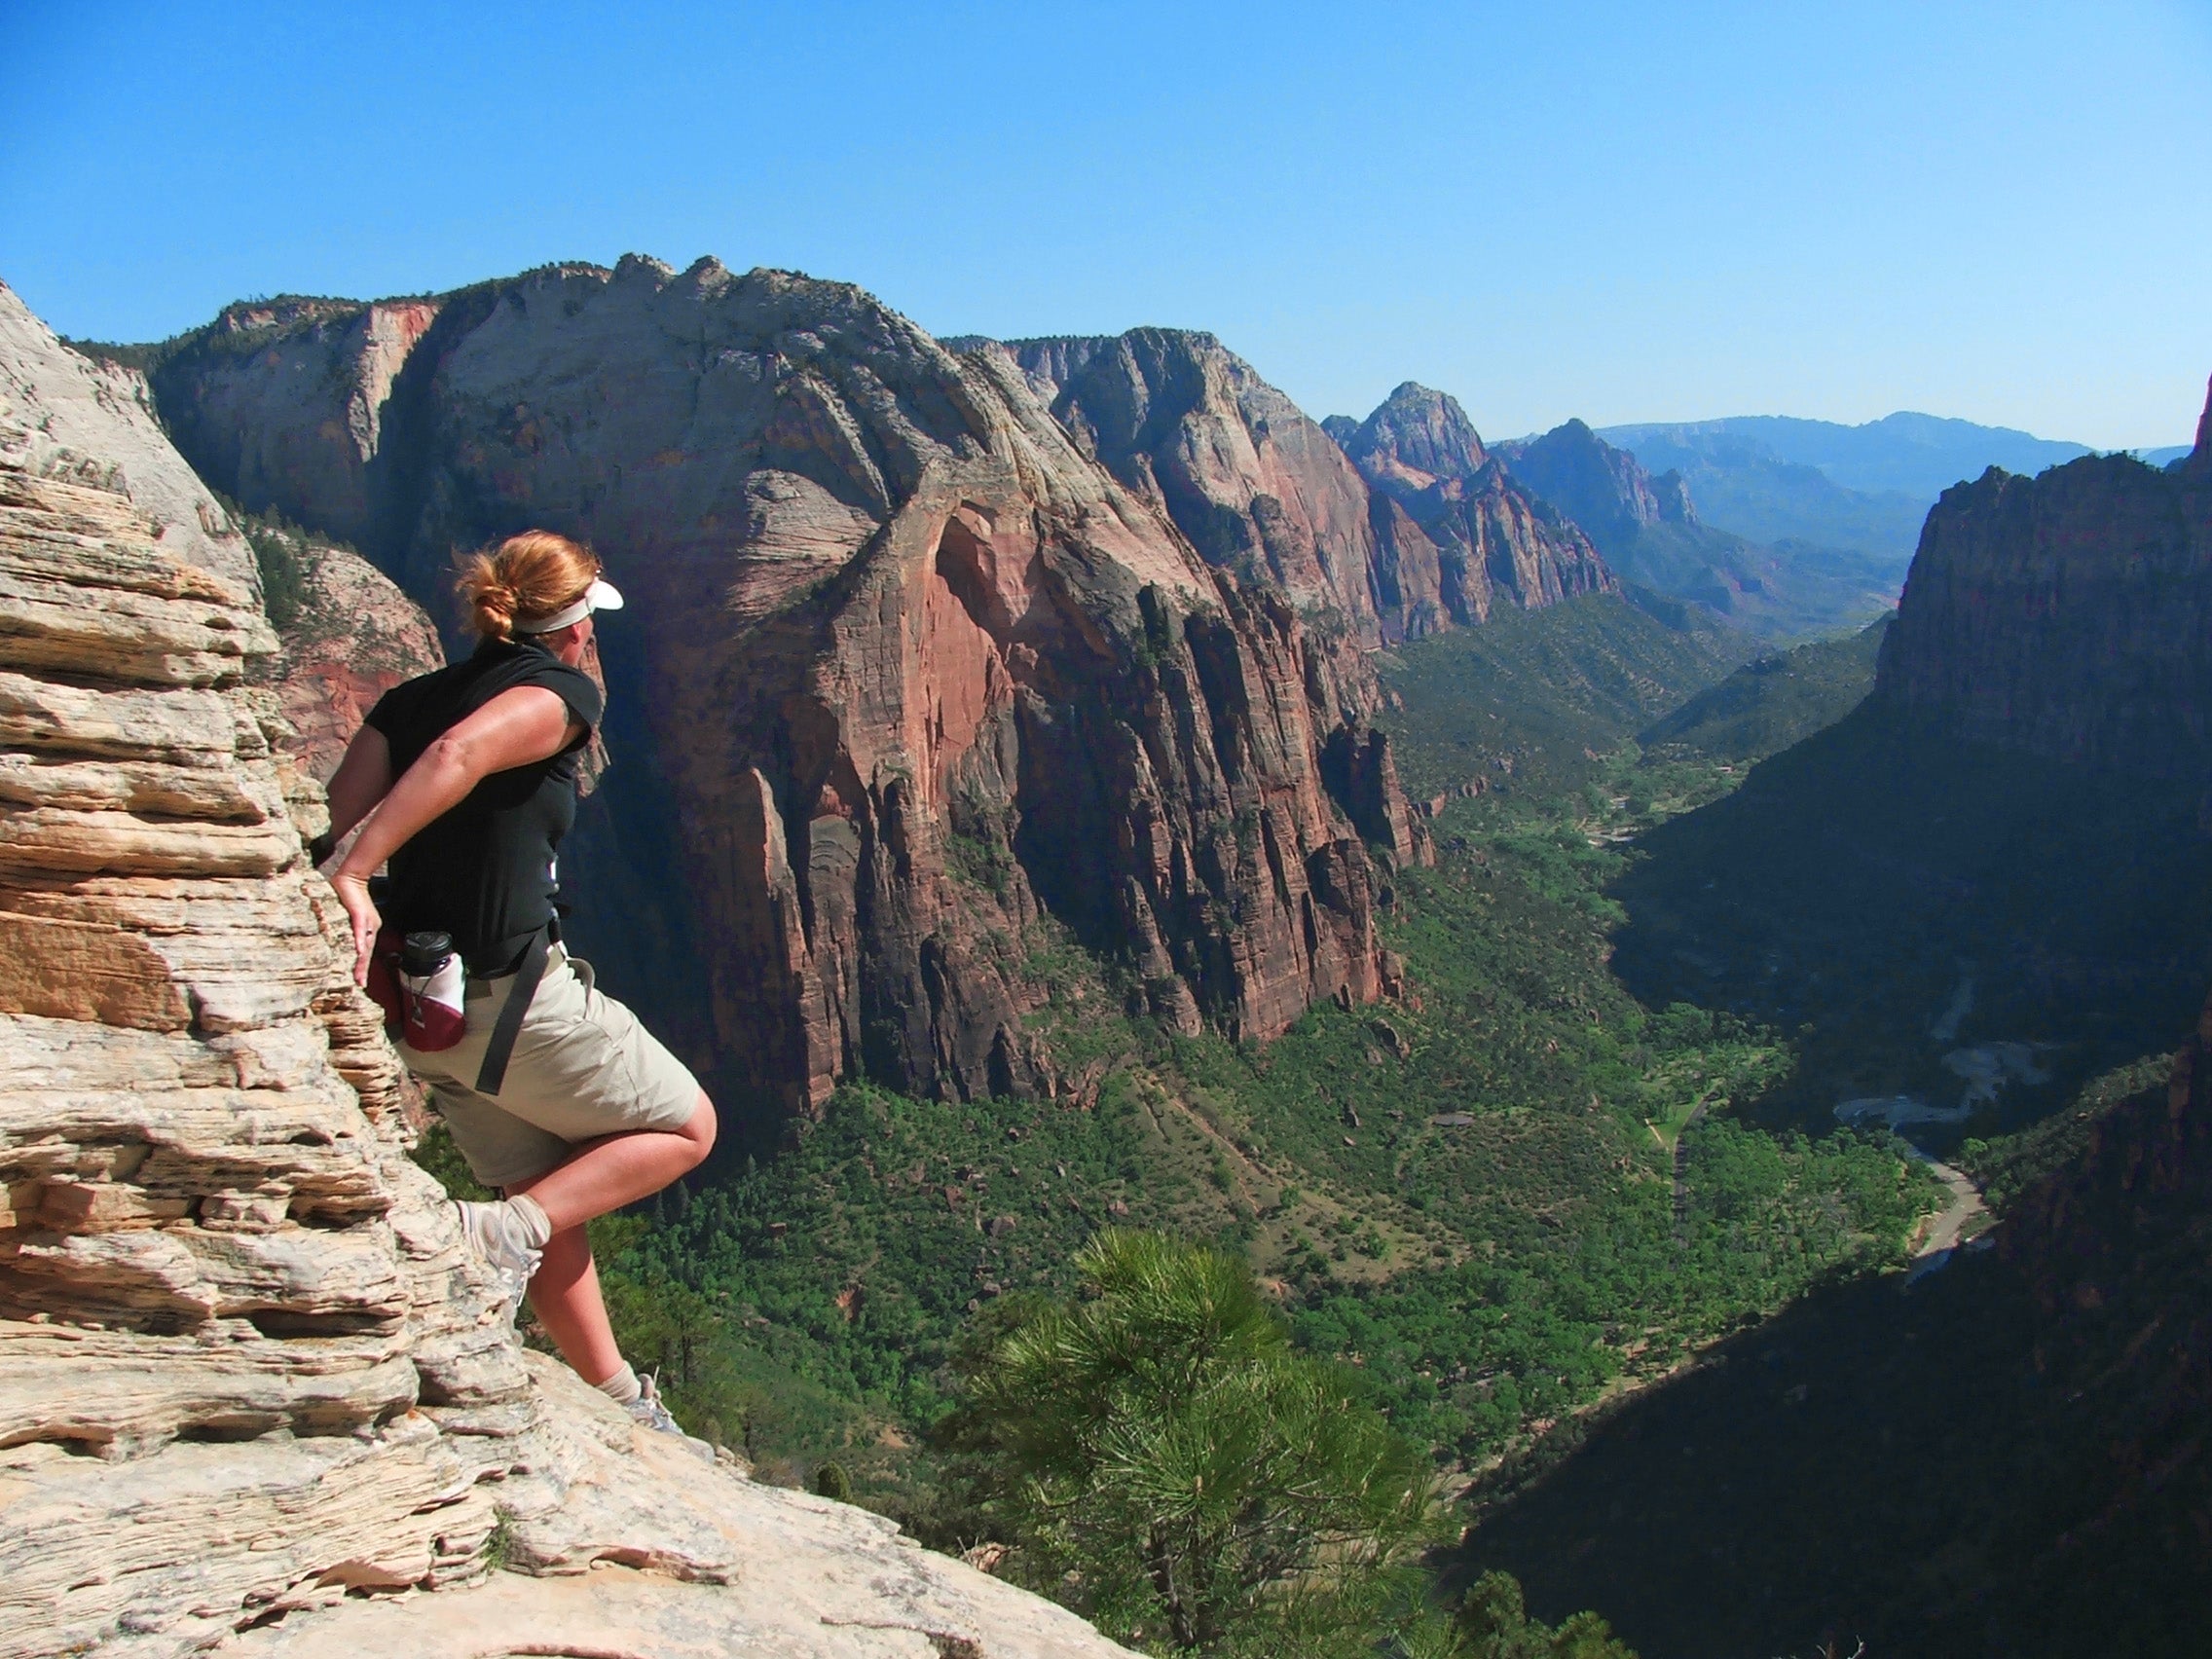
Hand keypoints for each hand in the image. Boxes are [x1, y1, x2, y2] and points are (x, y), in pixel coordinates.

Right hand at [328, 868, 380, 985]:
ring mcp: (366, 922)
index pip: (365, 953)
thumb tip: (345, 946)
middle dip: (362, 970)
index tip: (360, 983)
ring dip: (361, 961)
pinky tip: (358, 951)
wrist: (351, 879)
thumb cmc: (351, 899)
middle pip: (366, 953)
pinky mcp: (359, 914)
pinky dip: (359, 940)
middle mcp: (369, 929)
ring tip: (359, 975)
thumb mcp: (353, 919)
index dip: (362, 968)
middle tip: (360, 984)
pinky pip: (360, 930)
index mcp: (367, 932)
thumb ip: (351, 932)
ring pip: (365, 945)